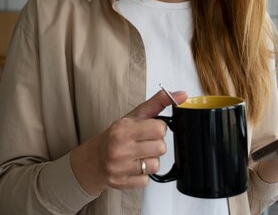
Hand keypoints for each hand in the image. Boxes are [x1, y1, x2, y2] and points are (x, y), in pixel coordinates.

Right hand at [70, 90, 187, 194]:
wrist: (94, 158)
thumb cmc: (117, 135)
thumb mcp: (135, 116)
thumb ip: (158, 102)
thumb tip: (183, 95)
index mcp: (124, 129)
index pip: (160, 129)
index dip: (158, 129)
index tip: (149, 130)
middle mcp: (120, 148)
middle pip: (161, 148)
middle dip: (155, 145)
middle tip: (143, 143)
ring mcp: (120, 168)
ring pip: (155, 165)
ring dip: (150, 161)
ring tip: (138, 156)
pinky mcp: (121, 183)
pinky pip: (146, 181)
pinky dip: (142, 175)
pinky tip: (132, 167)